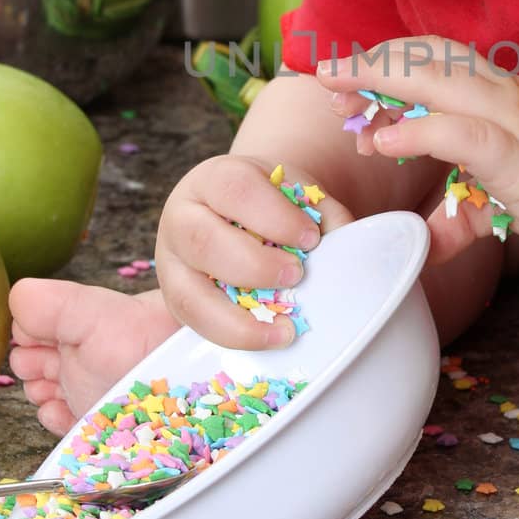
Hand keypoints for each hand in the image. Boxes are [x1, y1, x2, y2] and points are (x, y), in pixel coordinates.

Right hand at [154, 154, 353, 346]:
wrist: (232, 215)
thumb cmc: (267, 205)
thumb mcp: (292, 195)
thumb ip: (320, 212)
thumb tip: (347, 244)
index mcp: (214, 179)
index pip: (236, 189)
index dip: (274, 216)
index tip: (310, 238)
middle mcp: (182, 217)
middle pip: (204, 240)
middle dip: (254, 265)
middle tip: (296, 276)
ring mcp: (171, 262)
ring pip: (189, 293)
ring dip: (239, 318)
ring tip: (285, 329)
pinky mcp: (173, 298)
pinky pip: (194, 323)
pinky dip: (231, 336)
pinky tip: (266, 338)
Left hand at [316, 37, 518, 265]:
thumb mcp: (511, 197)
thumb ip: (471, 208)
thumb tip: (435, 238)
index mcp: (499, 96)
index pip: (434, 60)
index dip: (386, 61)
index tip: (343, 76)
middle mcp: (500, 95)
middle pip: (424, 59)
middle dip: (369, 63)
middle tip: (323, 75)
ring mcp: (511, 119)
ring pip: (437, 82)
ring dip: (381, 80)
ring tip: (337, 88)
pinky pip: (463, 133)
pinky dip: (420, 131)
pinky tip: (386, 138)